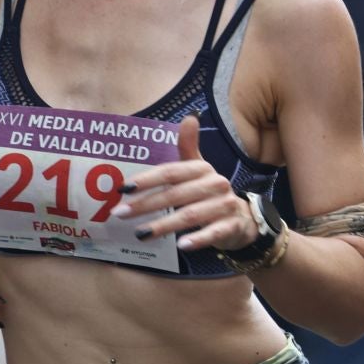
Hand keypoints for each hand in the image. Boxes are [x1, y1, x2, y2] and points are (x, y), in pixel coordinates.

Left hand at [113, 116, 255, 252]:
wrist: (243, 219)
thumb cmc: (210, 193)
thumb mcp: (199, 170)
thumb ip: (188, 147)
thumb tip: (189, 117)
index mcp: (202, 169)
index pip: (171, 172)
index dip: (147, 179)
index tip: (123, 188)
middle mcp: (215, 184)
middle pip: (175, 195)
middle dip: (145, 204)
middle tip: (120, 213)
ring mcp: (224, 206)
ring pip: (191, 215)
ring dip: (164, 225)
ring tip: (141, 233)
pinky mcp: (232, 226)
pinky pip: (213, 233)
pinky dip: (198, 239)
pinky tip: (180, 245)